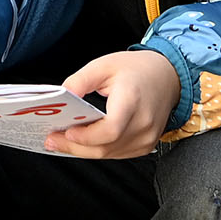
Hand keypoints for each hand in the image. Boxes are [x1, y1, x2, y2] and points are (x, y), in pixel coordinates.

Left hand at [47, 50, 181, 159]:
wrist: (169, 77)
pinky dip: (97, 150)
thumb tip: (61, 97)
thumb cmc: (137, 70)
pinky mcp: (146, 145)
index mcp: (133, 101)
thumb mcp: (103, 65)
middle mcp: (144, 123)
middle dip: (74, 147)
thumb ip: (80, 81)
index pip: (110, 130)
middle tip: (51, 140)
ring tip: (60, 141)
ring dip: (82, 150)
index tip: (66, 132)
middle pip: (105, 147)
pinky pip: (116, 153)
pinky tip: (81, 142)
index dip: (86, 136)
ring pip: (108, 154)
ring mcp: (147, 137)